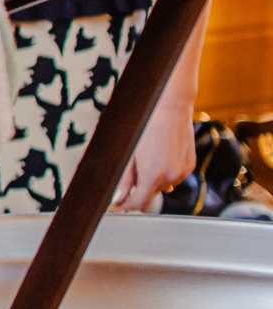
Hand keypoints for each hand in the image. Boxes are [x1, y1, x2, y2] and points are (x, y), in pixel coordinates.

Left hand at [117, 6, 200, 210]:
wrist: (168, 104)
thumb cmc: (142, 124)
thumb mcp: (126, 152)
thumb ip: (123, 178)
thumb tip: (118, 198)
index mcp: (153, 176)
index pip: (139, 204)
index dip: (126, 204)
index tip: (118, 201)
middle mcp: (172, 177)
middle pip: (151, 195)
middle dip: (139, 188)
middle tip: (129, 171)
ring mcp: (183, 171)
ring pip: (163, 185)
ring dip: (152, 178)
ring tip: (144, 156)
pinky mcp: (190, 164)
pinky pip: (174, 175)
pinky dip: (165, 170)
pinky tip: (158, 152)